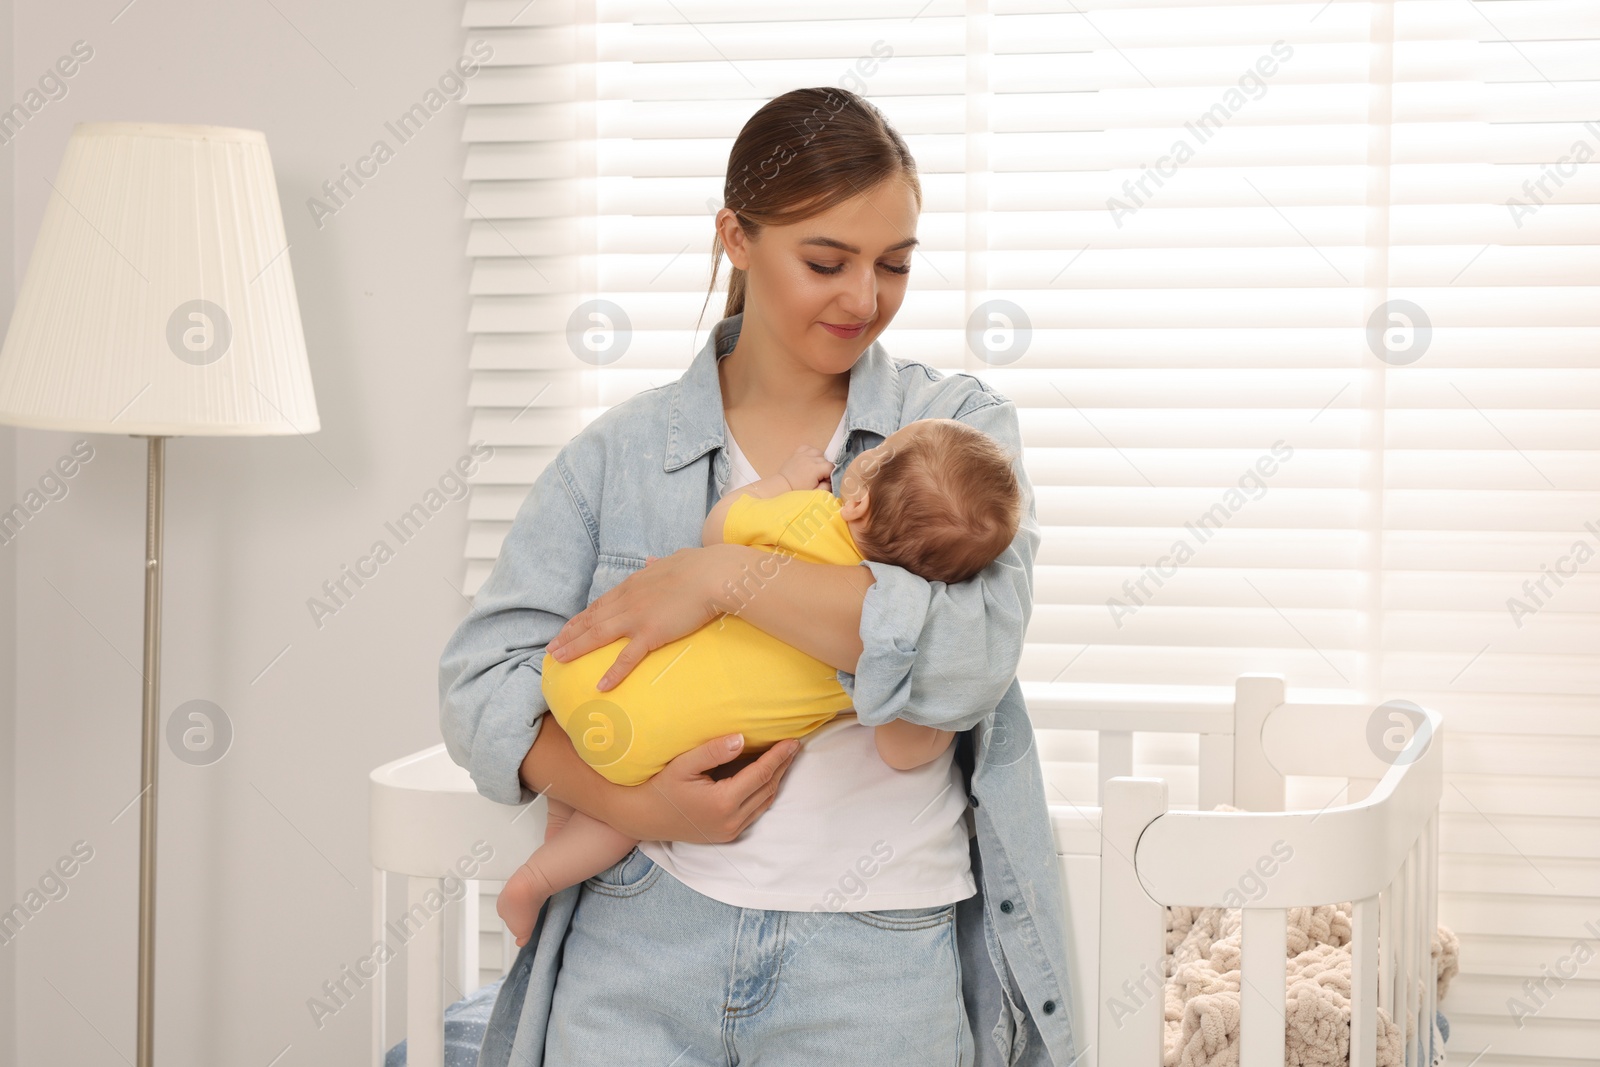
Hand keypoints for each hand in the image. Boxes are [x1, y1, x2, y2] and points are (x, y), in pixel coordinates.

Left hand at [547, 543, 746, 688]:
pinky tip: (600, 686)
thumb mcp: (673, 559)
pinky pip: (627, 657)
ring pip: (597, 635)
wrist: (713, 575)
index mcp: (633, 585)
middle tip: (551, 648)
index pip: (600, 604)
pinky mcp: (651, 633)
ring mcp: (636, 617)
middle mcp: (628, 600)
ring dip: (576, 648)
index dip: (582, 617)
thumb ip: (659, 563)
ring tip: (558, 660)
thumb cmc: (699, 566)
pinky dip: (613, 672)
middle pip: (591, 619)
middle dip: (569, 634)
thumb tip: (651, 560)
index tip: (568, 628)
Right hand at [609, 733, 801, 842]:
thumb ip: (713, 751)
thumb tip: (742, 738)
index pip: (761, 774)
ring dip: (777, 779)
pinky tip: (767, 776)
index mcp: (722, 802)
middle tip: (795, 745)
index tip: (792, 740)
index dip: (779, 756)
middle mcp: (730, 820)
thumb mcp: (683, 764)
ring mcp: (730, 831)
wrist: (644, 817)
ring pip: (765, 802)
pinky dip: (765, 792)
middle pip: (768, 789)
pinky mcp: (728, 835)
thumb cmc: (661, 786)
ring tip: (785, 758)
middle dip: (783, 766)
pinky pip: (755, 811)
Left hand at [779, 445, 833, 491]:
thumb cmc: (798, 491)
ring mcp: (802, 455)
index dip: (830, 474)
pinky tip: (809, 460)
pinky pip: (807, 448)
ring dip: (819, 459)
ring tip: (815, 468)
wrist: (783, 487)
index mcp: (815, 469)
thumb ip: (826, 487)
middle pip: (825, 459)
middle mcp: (809, 459)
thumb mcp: (814, 493)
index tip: (825, 481)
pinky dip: (810, 452)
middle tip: (819, 477)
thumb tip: (831, 480)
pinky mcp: (796, 454)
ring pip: (818, 452)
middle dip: (825, 468)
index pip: (831, 467)